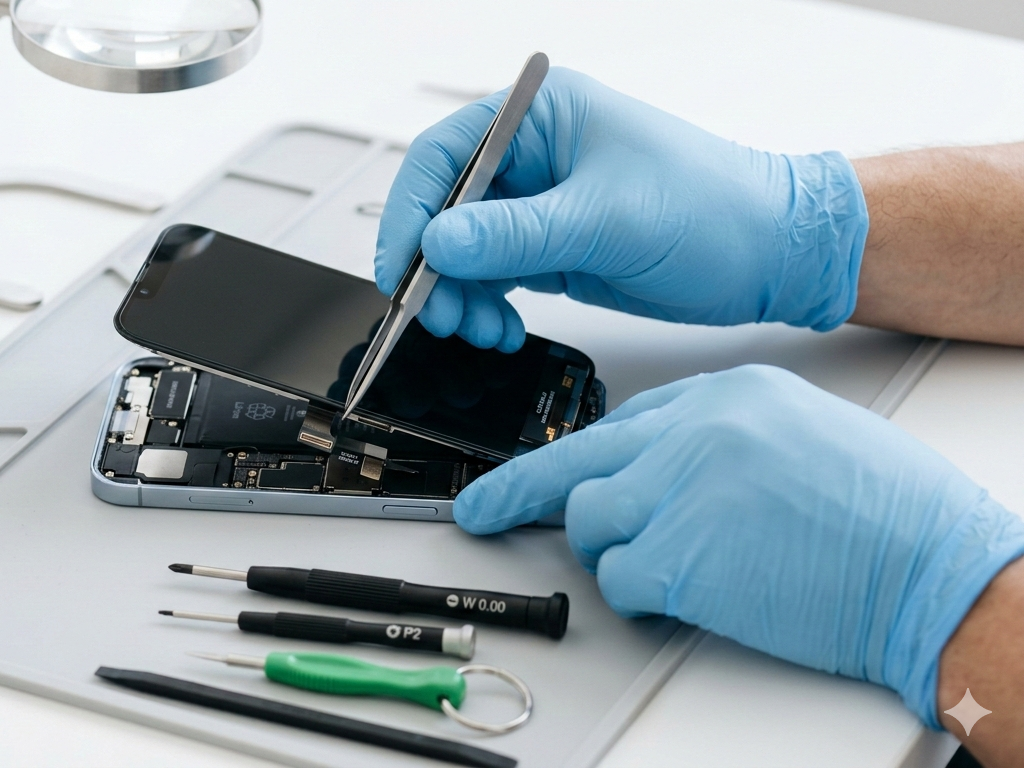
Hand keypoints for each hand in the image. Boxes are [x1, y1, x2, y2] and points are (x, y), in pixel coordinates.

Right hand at [376, 68, 869, 349]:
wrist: (771, 255)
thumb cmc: (715, 209)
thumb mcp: (607, 220)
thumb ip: (515, 234)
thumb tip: (437, 242)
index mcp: (541, 117)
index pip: (444, 156)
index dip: (411, 213)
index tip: (405, 269)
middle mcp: (531, 156)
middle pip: (443, 208)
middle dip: (433, 267)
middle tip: (437, 313)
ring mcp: (538, 205)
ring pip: (461, 251)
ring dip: (457, 295)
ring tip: (478, 329)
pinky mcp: (550, 247)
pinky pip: (490, 277)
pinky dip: (483, 306)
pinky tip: (497, 328)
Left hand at [454, 365, 1023, 725]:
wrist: (935, 566)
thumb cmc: (884, 511)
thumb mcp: (797, 432)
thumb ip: (716, 439)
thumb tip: (650, 468)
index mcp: (724, 395)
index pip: (618, 421)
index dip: (573, 457)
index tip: (533, 474)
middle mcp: (694, 432)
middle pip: (577, 462)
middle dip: (517, 492)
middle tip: (481, 510)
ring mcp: (682, 489)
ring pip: (591, 524)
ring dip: (614, 555)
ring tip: (674, 566)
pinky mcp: (681, 555)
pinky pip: (621, 580)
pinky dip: (641, 597)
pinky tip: (688, 594)